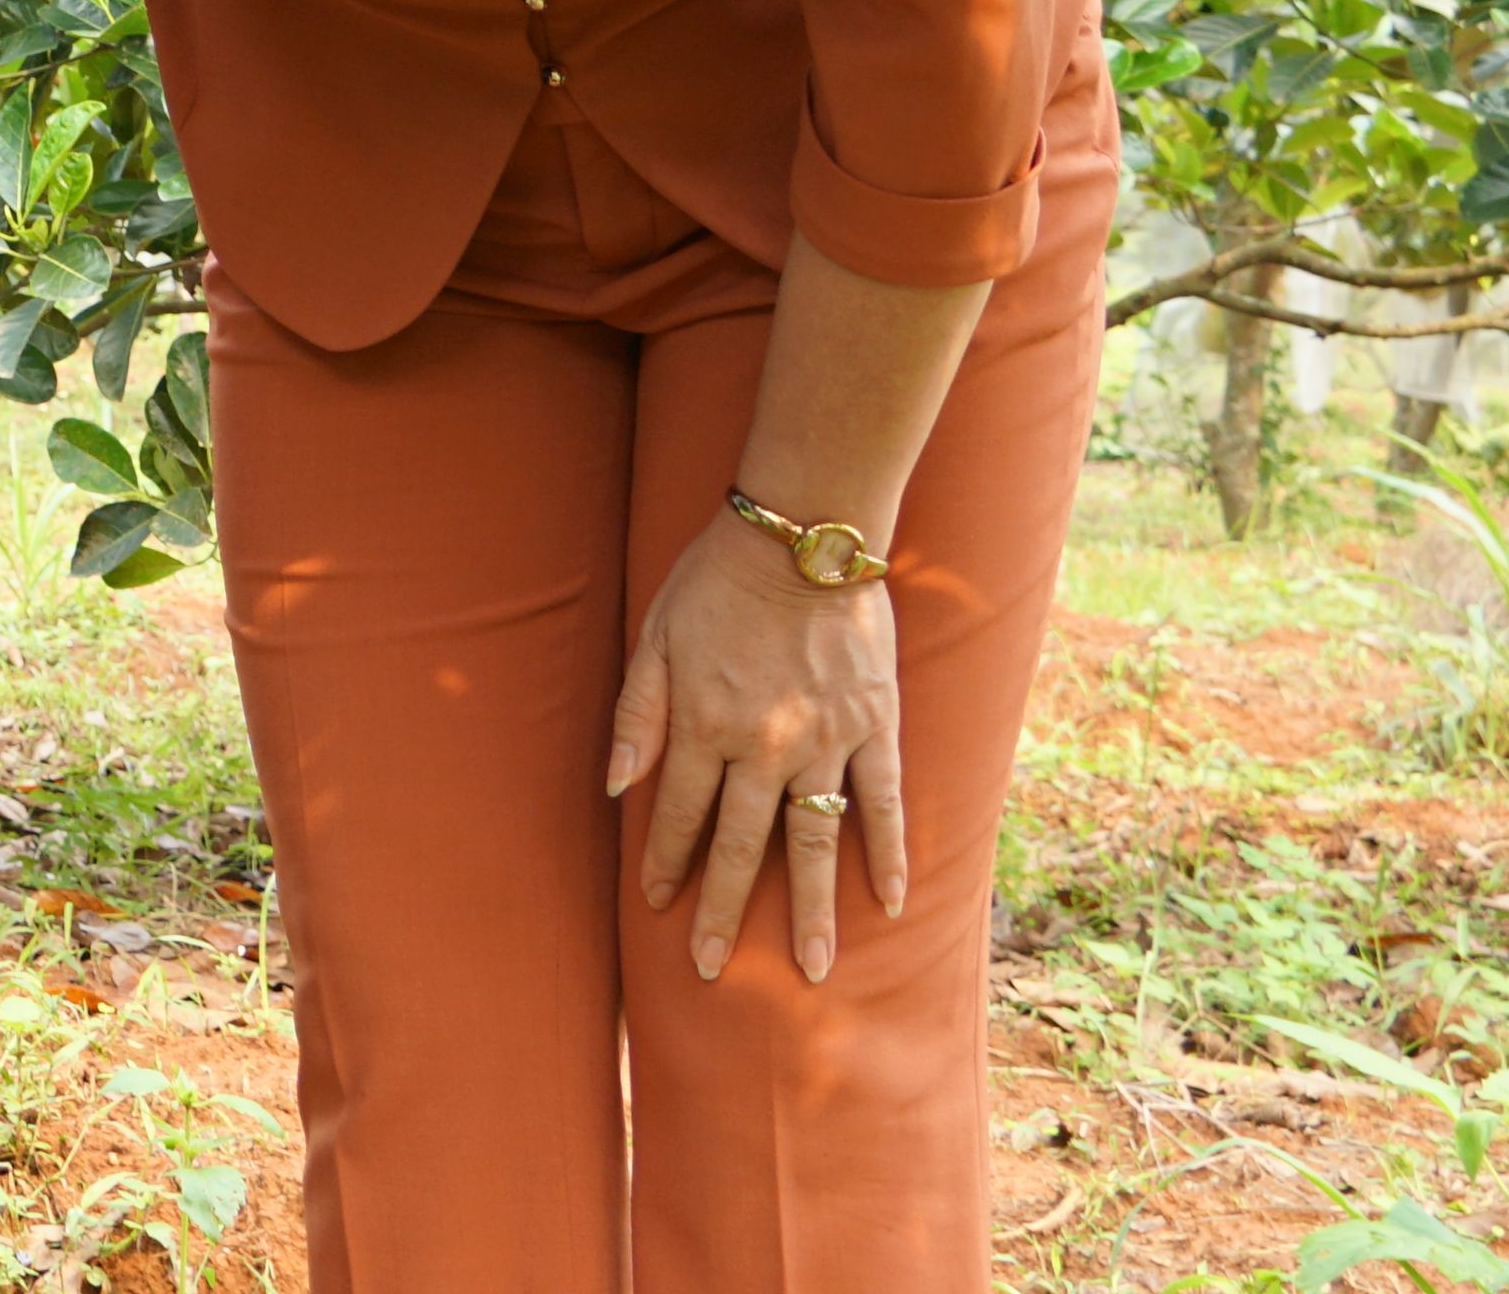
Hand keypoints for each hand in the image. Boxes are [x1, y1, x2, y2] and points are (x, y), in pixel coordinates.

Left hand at [608, 514, 907, 981]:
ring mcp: (827, 743)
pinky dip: (891, 854)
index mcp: (705, 726)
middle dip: (725, 912)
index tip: (659, 904)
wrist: (802, 539)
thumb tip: (616, 788)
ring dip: (812, 910)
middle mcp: (765, 747)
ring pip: (815, 843)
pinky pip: (887, 804)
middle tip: (715, 970)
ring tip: (812, 969)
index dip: (667, 861)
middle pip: (742, 846)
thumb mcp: (653, 638)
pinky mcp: (877, 728)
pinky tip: (892, 903)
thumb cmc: (716, 584)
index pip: (681, 814)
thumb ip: (636, 716)